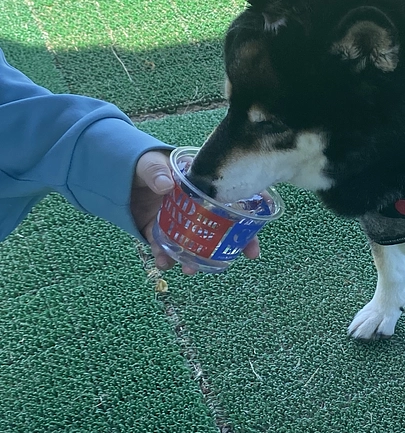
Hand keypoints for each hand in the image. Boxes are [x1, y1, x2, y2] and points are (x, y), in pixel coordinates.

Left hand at [131, 149, 259, 274]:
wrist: (118, 176)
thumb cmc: (143, 164)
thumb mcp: (150, 162)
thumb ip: (156, 171)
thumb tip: (165, 185)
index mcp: (205, 185)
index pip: (238, 198)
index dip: (253, 216)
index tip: (258, 232)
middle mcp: (198, 206)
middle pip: (224, 226)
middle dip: (233, 245)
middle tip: (234, 260)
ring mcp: (181, 221)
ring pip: (197, 242)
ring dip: (197, 259)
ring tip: (190, 270)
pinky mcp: (162, 232)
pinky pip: (168, 248)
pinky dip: (166, 257)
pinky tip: (162, 262)